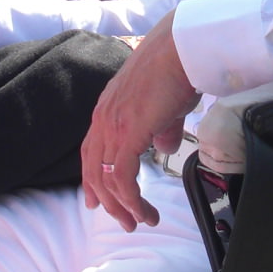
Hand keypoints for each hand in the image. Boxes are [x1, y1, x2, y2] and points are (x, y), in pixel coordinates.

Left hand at [78, 12, 197, 230]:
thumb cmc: (177, 70)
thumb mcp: (165, 107)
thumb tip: (164, 147)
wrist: (181, 49)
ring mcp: (112, 126)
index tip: (95, 202)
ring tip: (141, 221)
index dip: (92, 179)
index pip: (91, 152)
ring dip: (123, 207)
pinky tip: (145, 211)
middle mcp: (103, 119)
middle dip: (107, 202)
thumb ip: (161, 129)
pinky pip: (123, 178)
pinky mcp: (127, 134)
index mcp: (107, 110)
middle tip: (125, 221)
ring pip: (107, 180)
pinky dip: (132, 200)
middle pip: (94, 171)